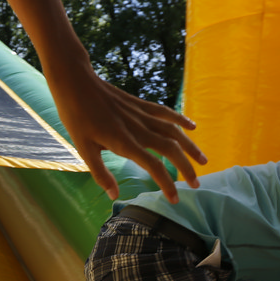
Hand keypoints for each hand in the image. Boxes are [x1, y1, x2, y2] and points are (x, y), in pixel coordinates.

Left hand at [47, 60, 205, 203]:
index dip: (167, 184)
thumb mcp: (83, 149)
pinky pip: (165, 113)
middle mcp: (138, 128)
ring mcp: (141, 114)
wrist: (75, 81)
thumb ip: (100, 173)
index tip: (175, 199)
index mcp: (124, 142)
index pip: (153, 166)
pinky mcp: (140, 104)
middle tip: (196, 185)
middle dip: (186, 168)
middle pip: (171, 149)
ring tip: (204, 160)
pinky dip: (180, 121)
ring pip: (173, 131)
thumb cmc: (76, 117)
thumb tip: (114, 196)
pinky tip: (192, 127)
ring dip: (190, 147)